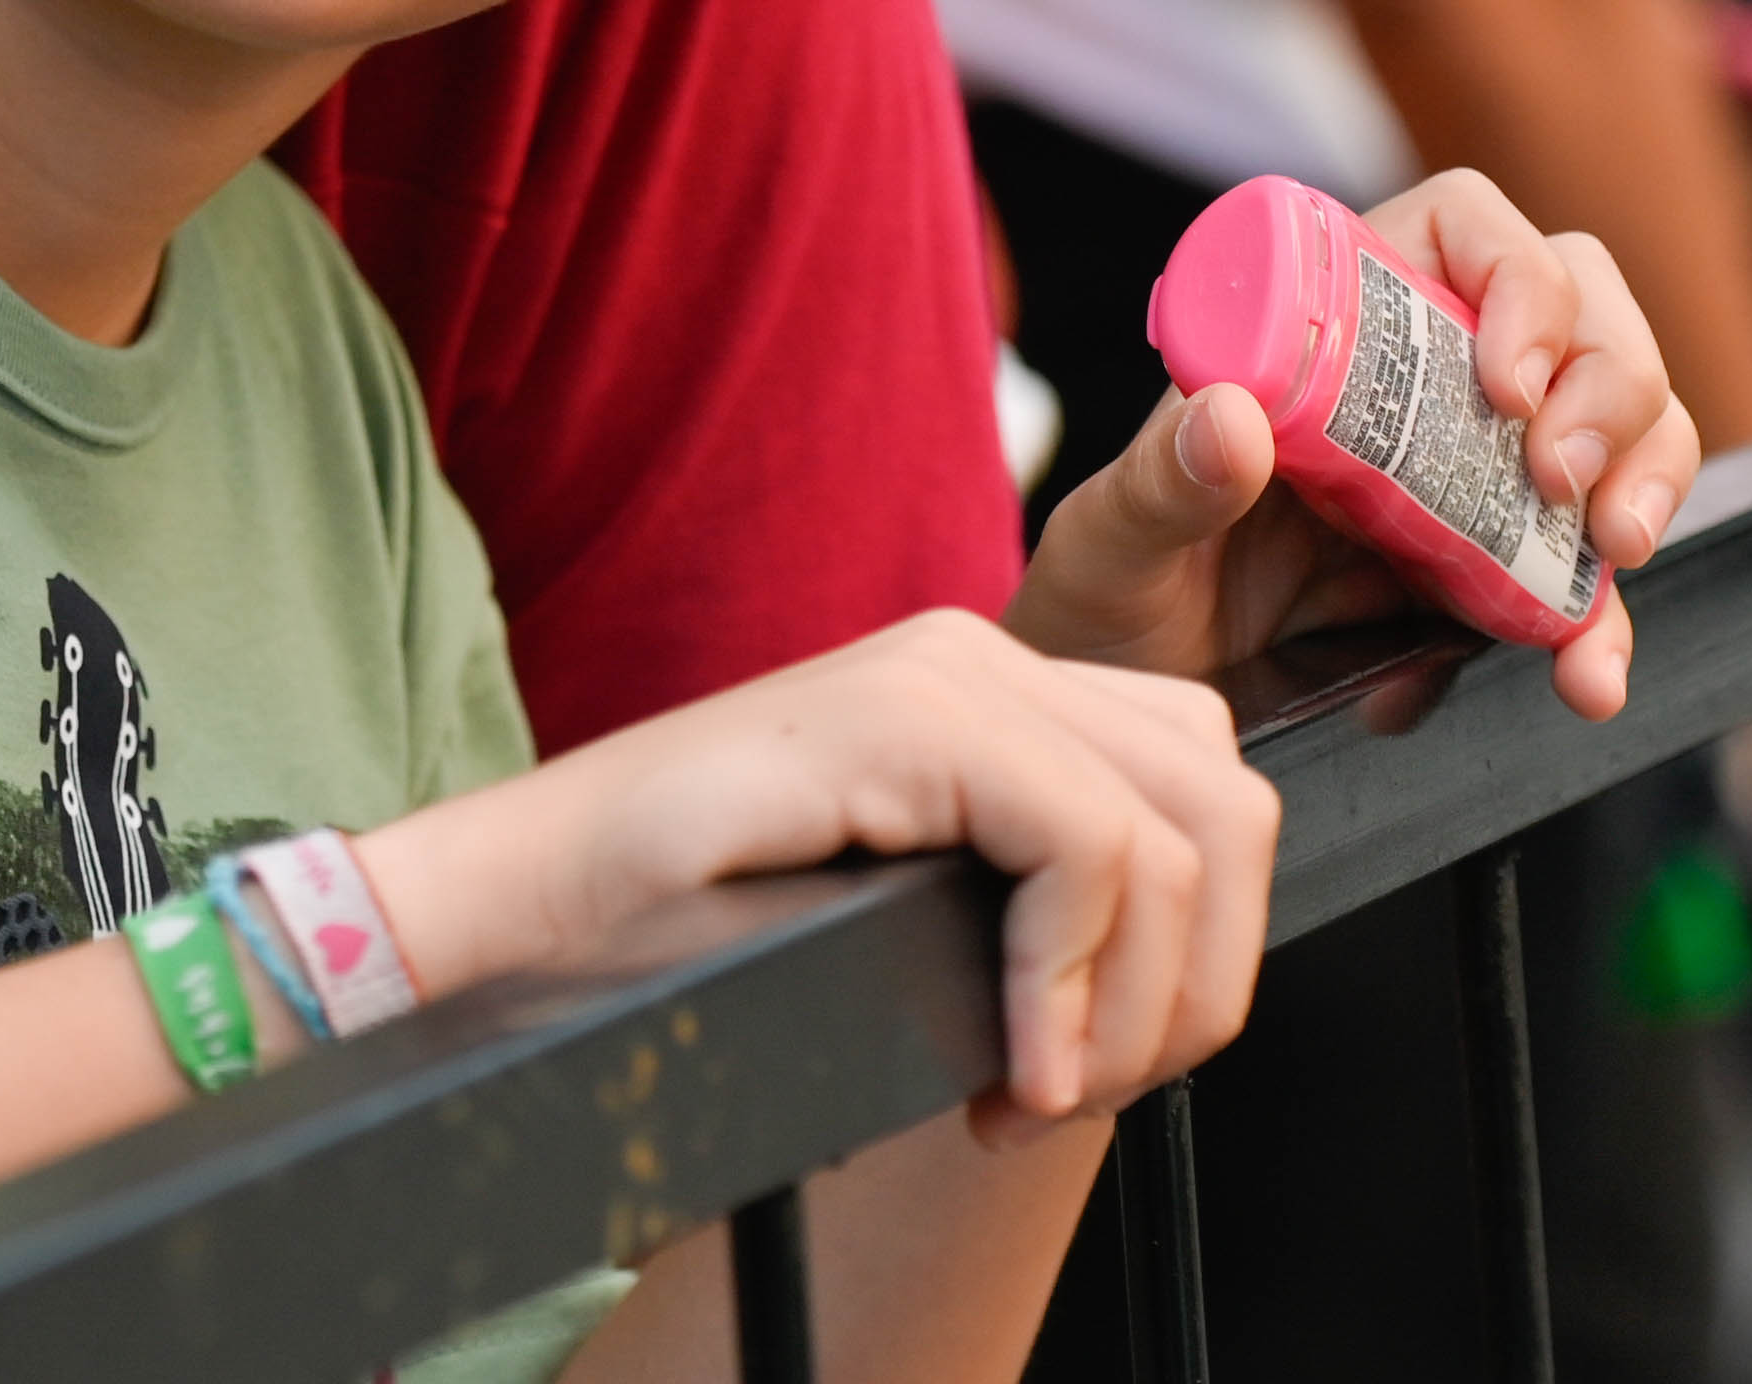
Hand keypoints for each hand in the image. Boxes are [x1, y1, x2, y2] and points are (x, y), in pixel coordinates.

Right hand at [358, 611, 1276, 1140]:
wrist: (527, 903)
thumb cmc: (689, 924)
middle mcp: (982, 657)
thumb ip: (1020, 914)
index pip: (1200, 795)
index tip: (1074, 1076)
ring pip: (1183, 831)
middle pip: (1225, 806)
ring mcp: (946, 674)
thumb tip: (1152, 1001)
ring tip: (1031, 1087)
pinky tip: (1007, 1062)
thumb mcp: (905, 911)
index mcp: (991, 693)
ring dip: (1139, 999)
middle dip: (1191, 988)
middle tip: (1065, 1094)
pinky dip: (1072, 981)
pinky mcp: (905, 717)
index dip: (1189, 961)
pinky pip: (1090, 848)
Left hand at [1008, 172, 1696, 722]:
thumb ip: (1157, 482)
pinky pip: (1584, 577)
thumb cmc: (1106, 595)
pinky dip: (1602, 623)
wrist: (1126, 713)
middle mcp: (1420, 383)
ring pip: (1621, 430)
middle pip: (1581, 316)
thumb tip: (1229, 420)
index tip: (1508, 380)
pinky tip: (1585, 676)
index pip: (1463, 227)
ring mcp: (1471, 476)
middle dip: (1611, 386)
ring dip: (1643, 487)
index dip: (1518, 279)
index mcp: (1333, 324)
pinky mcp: (1493, 577)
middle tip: (1568, 481)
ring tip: (1608, 564)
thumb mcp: (1111, 540)